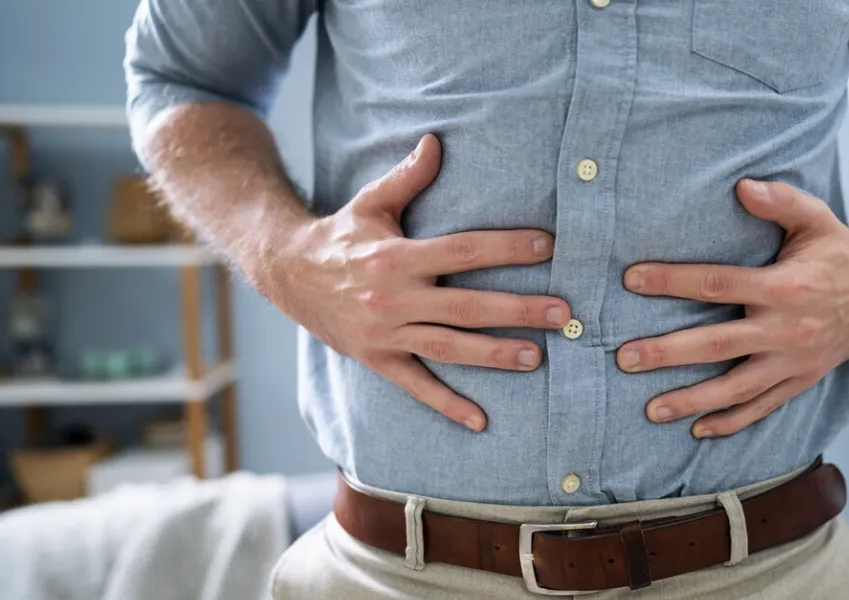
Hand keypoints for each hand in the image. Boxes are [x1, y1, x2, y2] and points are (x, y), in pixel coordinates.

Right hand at [265, 135, 570, 431]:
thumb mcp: (370, 202)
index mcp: (396, 255)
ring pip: (448, 347)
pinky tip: (481, 421)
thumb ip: (407, 177)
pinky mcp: (376, 359)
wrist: (285, 272)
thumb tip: (436, 141)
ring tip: (537, 357)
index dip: (506, 247)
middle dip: (518, 309)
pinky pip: (416, 386)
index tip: (548, 246)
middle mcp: (392, 297)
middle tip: (563, 313)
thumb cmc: (340, 235)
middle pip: (466, 305)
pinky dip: (447, 405)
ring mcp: (385, 332)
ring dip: (494, 354)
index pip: (462, 250)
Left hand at [617, 179, 848, 438]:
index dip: (671, 281)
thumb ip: (779, 200)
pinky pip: (763, 407)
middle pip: (717, 345)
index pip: (717, 284)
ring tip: (651, 409)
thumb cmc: (836, 248)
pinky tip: (699, 430)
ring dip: (692, 401)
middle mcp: (788, 329)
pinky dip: (732, 422)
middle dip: (668, 353)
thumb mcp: (814, 217)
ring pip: (736, 388)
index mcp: (785, 287)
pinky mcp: (802, 379)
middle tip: (625, 358)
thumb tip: (741, 186)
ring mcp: (795, 361)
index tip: (631, 279)